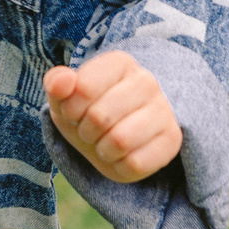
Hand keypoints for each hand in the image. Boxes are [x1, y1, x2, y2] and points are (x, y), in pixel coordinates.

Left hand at [45, 50, 182, 183]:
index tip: (75, 111)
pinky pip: (136, 163)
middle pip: (100, 116)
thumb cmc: (85, 113)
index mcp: (119, 63)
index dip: (70, 109)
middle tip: (91, 130)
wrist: (111, 137)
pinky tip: (123, 155)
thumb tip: (63, 80)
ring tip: (105, 142)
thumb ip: (56, 84)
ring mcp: (164, 110)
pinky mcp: (172, 140)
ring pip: (121, 141)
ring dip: (103, 150)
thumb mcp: (63, 99)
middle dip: (86, 131)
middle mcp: (147, 81)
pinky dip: (120, 166)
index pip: (82, 89)